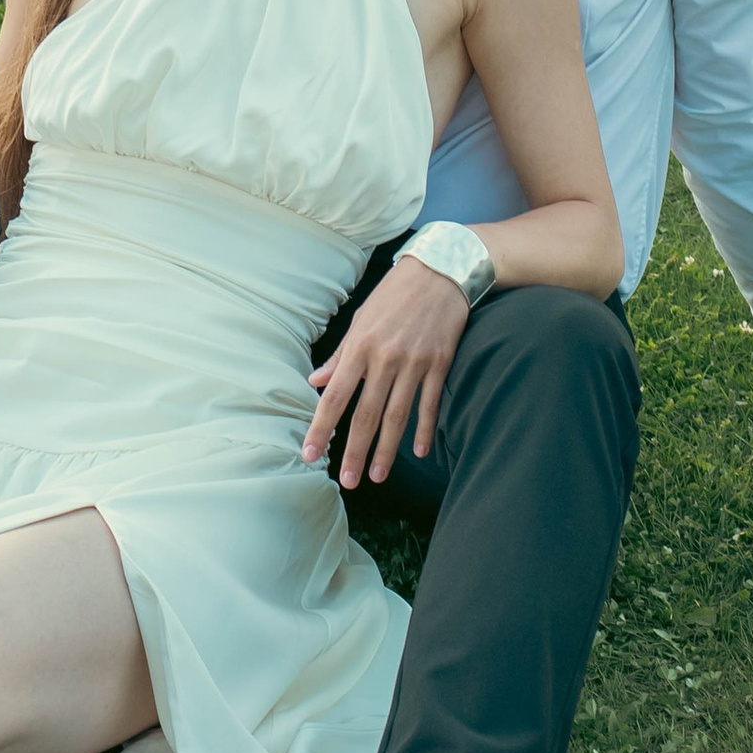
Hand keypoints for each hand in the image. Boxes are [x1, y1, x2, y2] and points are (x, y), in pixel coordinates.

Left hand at [304, 258, 471, 488]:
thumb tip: (316, 382)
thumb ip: (340, 354)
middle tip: (347, 481)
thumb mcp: (360, 319)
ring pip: (397, 416)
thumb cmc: (394, 295)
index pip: (335, 397)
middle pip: (366, 415)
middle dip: (355, 452)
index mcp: (360, 347)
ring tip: (378, 476)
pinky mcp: (440, 364)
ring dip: (387, 450)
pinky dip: (425, 429)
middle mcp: (385, 359)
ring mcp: (414, 363)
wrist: (441, 271)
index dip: (322, 428)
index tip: (311, 454)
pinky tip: (420, 452)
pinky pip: (430, 404)